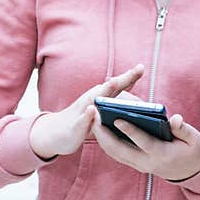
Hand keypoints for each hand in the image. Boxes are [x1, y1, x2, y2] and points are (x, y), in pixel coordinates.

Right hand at [28, 64, 143, 158]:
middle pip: (110, 87)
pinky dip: (87, 115)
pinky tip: (91, 110)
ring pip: (94, 100)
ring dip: (104, 91)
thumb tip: (138, 106)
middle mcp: (93, 99)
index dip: (131, 76)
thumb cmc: (84, 120)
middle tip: (138, 68)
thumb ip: (116, 106)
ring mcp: (83, 111)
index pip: (119, 85)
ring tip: (114, 82)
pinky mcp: (76, 125)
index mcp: (101, 97)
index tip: (142, 67)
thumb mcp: (102, 111)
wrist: (57, 133)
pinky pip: (82, 120)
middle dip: (124, 78)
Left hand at [92, 113, 199, 181]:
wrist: (192, 170)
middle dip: (105, 134)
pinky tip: (100, 128)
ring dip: (102, 138)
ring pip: (115, 153)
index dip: (130, 130)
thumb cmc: (192, 150)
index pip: (143, 142)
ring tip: (93, 119)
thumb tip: (175, 119)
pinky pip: (117, 153)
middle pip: (121, 150)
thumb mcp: (194, 138)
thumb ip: (183, 129)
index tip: (117, 118)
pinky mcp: (135, 164)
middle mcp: (147, 162)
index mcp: (162, 154)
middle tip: (95, 116)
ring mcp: (139, 165)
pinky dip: (106, 142)